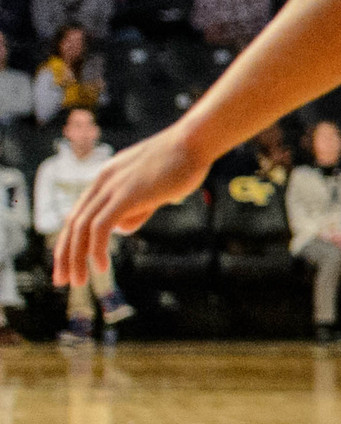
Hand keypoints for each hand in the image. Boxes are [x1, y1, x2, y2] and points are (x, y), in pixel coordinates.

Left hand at [50, 127, 212, 286]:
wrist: (194, 142)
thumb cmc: (182, 163)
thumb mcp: (153, 189)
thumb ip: (135, 209)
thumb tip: (122, 229)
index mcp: (106, 178)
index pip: (78, 214)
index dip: (70, 240)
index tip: (69, 262)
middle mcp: (102, 182)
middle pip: (73, 223)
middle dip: (65, 255)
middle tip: (62, 280)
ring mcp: (112, 187)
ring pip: (82, 229)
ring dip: (77, 258)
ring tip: (78, 281)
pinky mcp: (126, 195)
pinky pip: (101, 227)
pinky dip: (97, 249)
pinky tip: (100, 268)